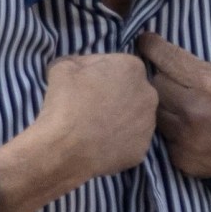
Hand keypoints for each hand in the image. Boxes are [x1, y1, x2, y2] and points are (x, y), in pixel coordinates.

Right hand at [37, 53, 157, 179]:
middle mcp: (148, 95)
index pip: (116, 65)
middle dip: (113, 95)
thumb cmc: (64, 103)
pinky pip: (130, 141)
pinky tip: (99, 144)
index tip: (83, 84)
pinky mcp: (142, 150)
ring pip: (133, 117)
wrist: (63, 149)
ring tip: (94, 127)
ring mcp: (148, 125)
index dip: (98, 74)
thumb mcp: (61, 67)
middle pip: (130, 91)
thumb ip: (76, 61)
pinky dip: (117, 142)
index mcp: (132, 68)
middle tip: (89, 106)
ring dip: (118, 118)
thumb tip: (78, 68)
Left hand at [137, 32, 210, 178]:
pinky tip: (190, 132)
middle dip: (163, 80)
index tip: (145, 42)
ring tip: (182, 108)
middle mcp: (193, 109)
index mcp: (208, 82)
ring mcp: (185, 136)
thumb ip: (197, 68)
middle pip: (155, 83)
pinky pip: (163, 137)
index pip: (165, 57)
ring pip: (154, 111)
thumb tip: (164, 58)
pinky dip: (173, 132)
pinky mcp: (180, 157)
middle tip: (175, 84)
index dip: (151, 46)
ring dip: (164, 107)